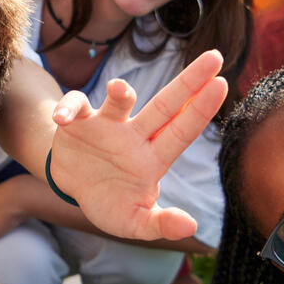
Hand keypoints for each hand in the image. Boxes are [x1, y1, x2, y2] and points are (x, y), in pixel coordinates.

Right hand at [48, 50, 226, 240]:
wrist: (72, 186)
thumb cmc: (110, 202)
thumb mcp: (133, 223)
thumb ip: (159, 225)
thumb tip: (190, 226)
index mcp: (153, 158)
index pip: (183, 131)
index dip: (201, 110)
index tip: (222, 84)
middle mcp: (135, 135)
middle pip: (165, 105)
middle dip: (188, 82)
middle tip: (214, 56)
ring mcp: (107, 124)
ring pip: (119, 101)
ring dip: (121, 92)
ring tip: (120, 89)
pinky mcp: (78, 121)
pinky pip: (74, 107)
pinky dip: (67, 109)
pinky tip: (61, 119)